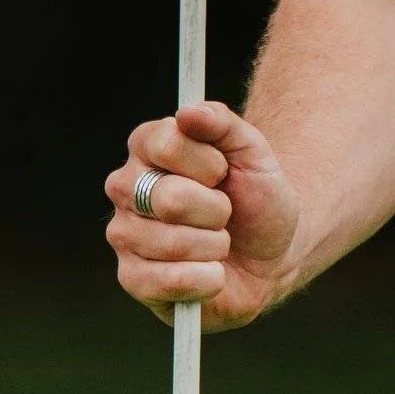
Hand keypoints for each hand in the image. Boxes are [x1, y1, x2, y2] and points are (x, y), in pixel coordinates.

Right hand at [105, 101, 299, 329]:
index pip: (167, 144)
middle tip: (224, 213)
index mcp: (146, 146)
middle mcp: (125, 187)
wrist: (270, 252)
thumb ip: (221, 123)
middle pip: (170, 199)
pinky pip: (169, 281)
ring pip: (174, 243)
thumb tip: (188, 112)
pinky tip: (212, 273)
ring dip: (215, 246)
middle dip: (217, 210)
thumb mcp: (252, 151)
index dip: (210, 164)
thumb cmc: (255, 196)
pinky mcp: (132, 279)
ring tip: (218, 243)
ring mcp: (124, 234)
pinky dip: (207, 279)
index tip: (223, 172)